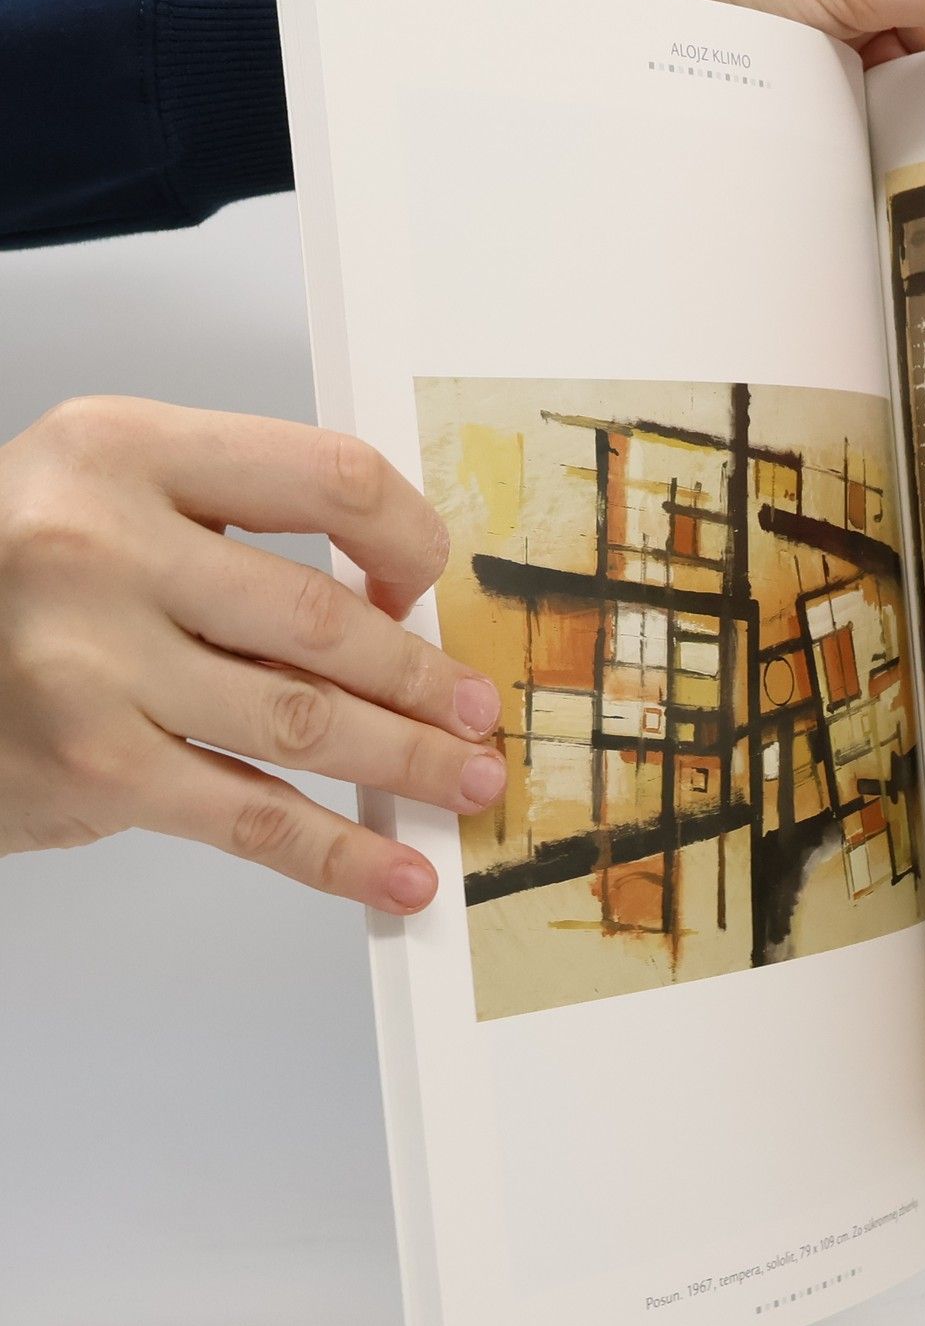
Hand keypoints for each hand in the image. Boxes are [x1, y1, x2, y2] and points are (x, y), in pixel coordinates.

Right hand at [0, 397, 505, 912]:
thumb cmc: (9, 577)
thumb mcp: (103, 498)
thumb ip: (231, 526)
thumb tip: (395, 604)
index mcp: (123, 449)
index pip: (329, 475)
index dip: (407, 538)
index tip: (427, 586)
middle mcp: (100, 546)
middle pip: (326, 618)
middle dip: (425, 678)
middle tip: (476, 713)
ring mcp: (90, 663)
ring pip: (306, 720)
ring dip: (408, 762)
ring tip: (467, 782)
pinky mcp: (91, 769)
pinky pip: (251, 817)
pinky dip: (338, 855)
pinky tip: (396, 875)